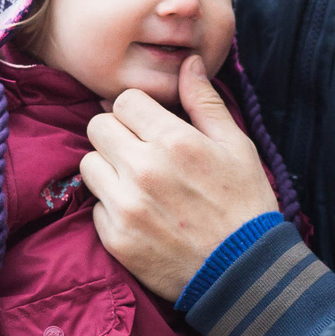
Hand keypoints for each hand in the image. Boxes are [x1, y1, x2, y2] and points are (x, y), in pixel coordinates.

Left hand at [80, 54, 278, 300]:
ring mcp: (125, 206)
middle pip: (97, 126)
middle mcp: (143, 170)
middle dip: (117, 133)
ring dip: (109, 168)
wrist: (243, 273)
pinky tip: (141, 214)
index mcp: (174, 141)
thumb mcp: (236, 146)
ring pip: (89, 163)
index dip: (138, 110)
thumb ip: (205, 102)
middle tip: (140, 150)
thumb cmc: (245, 205)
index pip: (124, 100)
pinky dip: (112, 206)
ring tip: (139, 182)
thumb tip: (189, 62)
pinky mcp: (115, 238)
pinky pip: (95, 205)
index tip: (151, 124)